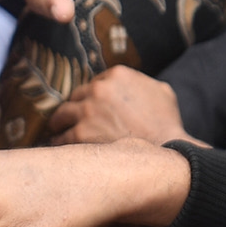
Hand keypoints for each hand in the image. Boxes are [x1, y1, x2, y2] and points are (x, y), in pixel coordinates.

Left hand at [44, 66, 188, 145]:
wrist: (165, 152)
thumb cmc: (167, 124)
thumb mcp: (162, 92)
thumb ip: (144, 82)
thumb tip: (136, 83)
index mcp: (118, 74)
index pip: (95, 82)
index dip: (93, 96)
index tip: (91, 106)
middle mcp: (99, 88)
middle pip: (76, 96)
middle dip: (76, 108)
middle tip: (71, 119)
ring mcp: (88, 110)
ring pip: (62, 114)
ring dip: (60, 122)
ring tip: (58, 130)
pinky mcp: (80, 133)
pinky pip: (61, 137)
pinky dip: (60, 142)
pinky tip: (61, 146)